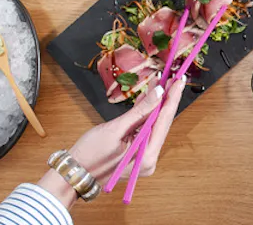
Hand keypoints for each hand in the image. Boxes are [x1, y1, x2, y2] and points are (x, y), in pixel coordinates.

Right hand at [38, 78, 185, 206]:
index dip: (172, 98)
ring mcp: (143, 158)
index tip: (179, 81)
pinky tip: (149, 98)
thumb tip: (159, 93)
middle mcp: (150, 159)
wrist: (73, 174)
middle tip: (173, 78)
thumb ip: (140, 111)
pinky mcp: (136, 155)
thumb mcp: (115, 129)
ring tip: (162, 83)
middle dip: (167, 100)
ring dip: (156, 105)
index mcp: (147, 156)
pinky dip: (146, 115)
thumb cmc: (90, 154)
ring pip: (154, 126)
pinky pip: (145, 131)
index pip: (164, 121)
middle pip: (162, 124)